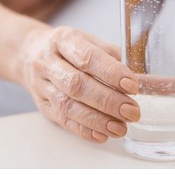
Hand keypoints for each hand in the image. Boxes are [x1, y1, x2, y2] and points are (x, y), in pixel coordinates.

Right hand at [21, 26, 139, 142]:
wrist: (30, 53)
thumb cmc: (68, 48)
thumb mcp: (89, 41)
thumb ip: (114, 57)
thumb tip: (144, 78)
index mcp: (63, 39)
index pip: (87, 57)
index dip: (111, 73)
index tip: (132, 85)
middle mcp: (48, 61)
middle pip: (76, 84)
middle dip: (107, 100)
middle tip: (131, 111)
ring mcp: (41, 85)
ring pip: (67, 105)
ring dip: (97, 119)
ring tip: (121, 127)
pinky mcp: (42, 105)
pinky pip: (62, 120)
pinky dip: (84, 130)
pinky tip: (102, 134)